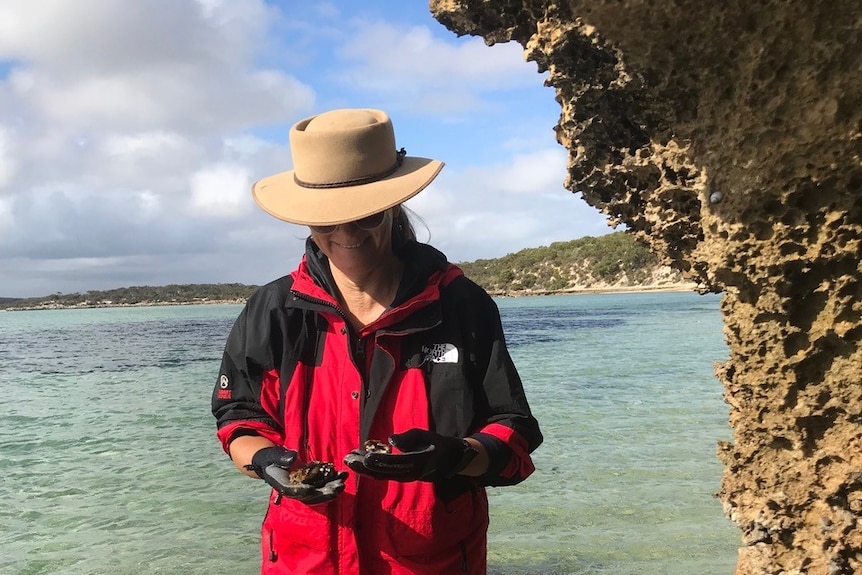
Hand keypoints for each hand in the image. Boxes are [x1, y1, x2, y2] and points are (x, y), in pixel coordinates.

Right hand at [245, 446, 346, 503]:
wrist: (272, 462)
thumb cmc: (270, 458)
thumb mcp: (272, 456)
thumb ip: (281, 457)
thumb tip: (293, 458)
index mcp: (283, 486)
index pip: (293, 492)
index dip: (302, 491)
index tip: (311, 489)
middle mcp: (295, 490)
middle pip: (311, 496)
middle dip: (324, 493)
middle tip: (337, 488)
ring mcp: (305, 487)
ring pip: (320, 491)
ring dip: (332, 487)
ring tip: (343, 481)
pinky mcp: (312, 482)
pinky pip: (323, 483)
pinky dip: (333, 479)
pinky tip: (343, 474)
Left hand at [344, 429, 475, 481]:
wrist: (446, 459)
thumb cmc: (435, 443)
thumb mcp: (425, 435)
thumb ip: (409, 438)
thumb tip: (392, 440)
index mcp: (416, 463)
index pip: (393, 463)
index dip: (378, 461)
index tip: (364, 456)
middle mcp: (408, 474)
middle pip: (382, 472)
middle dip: (363, 466)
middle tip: (348, 458)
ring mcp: (403, 477)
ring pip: (380, 475)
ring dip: (363, 468)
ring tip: (349, 458)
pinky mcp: (399, 476)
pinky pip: (383, 475)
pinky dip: (369, 469)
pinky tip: (359, 461)